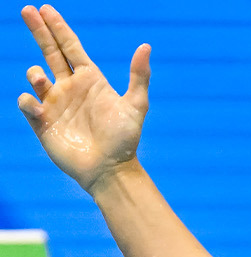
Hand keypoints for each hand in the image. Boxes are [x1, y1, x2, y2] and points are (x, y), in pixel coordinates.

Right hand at [16, 5, 150, 192]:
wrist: (110, 169)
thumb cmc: (125, 139)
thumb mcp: (136, 105)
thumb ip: (139, 76)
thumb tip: (146, 46)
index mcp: (90, 80)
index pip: (70, 48)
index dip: (59, 28)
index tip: (45, 9)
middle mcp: (70, 88)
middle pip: (50, 52)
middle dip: (39, 31)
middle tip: (28, 10)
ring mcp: (55, 104)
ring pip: (36, 77)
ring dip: (36, 73)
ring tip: (44, 78)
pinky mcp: (43, 122)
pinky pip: (28, 103)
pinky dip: (29, 99)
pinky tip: (39, 105)